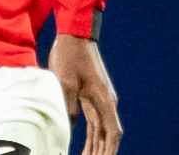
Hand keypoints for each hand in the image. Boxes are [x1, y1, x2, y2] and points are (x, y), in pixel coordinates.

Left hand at [48, 33, 121, 154]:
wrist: (74, 34)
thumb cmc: (70, 55)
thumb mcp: (65, 81)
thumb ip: (69, 106)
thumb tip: (69, 128)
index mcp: (103, 99)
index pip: (112, 132)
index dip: (110, 150)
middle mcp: (105, 102)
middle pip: (107, 136)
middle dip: (101, 153)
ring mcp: (98, 100)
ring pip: (100, 131)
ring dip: (95, 148)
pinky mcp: (90, 96)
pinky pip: (93, 123)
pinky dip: (90, 137)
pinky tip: (83, 147)